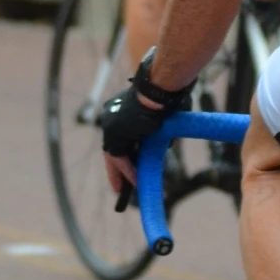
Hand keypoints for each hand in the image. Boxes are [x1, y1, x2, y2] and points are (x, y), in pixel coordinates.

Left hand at [99, 77, 189, 204]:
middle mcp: (113, 116)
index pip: (123, 137)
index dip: (127, 154)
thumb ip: (163, 132)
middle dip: (118, 169)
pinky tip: (135, 181)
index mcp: (124, 109)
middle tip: (120, 187)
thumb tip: (169, 144)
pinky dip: (127, 170)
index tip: (132, 166)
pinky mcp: (113, 133)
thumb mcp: (166, 119)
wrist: (161, 90)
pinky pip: (118, 157)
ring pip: (115, 154)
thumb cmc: (169, 97)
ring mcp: (111, 124)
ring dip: (123, 172)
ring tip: (129, 189)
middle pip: (115, 147)